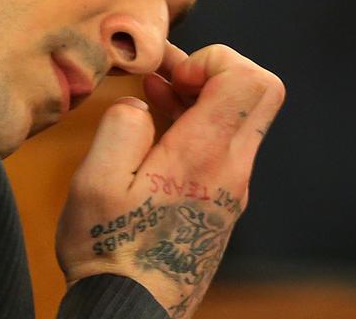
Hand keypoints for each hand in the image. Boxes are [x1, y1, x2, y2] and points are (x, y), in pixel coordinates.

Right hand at [55, 43, 284, 317]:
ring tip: (154, 93)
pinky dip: (198, 121)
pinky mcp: (222, 198)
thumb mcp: (96, 182)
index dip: (210, 60)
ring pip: (240, 116)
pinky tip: (159, 124)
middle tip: (169, 75)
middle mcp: (231, 169)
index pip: (247, 80)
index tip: (170, 77)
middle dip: (213, 69)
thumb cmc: (110, 250)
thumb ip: (122, 127)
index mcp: (202, 157)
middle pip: (259, 90)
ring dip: (201, 94)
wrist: (131, 310)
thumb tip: (142, 104)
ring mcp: (232, 185)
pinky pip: (225, 142)